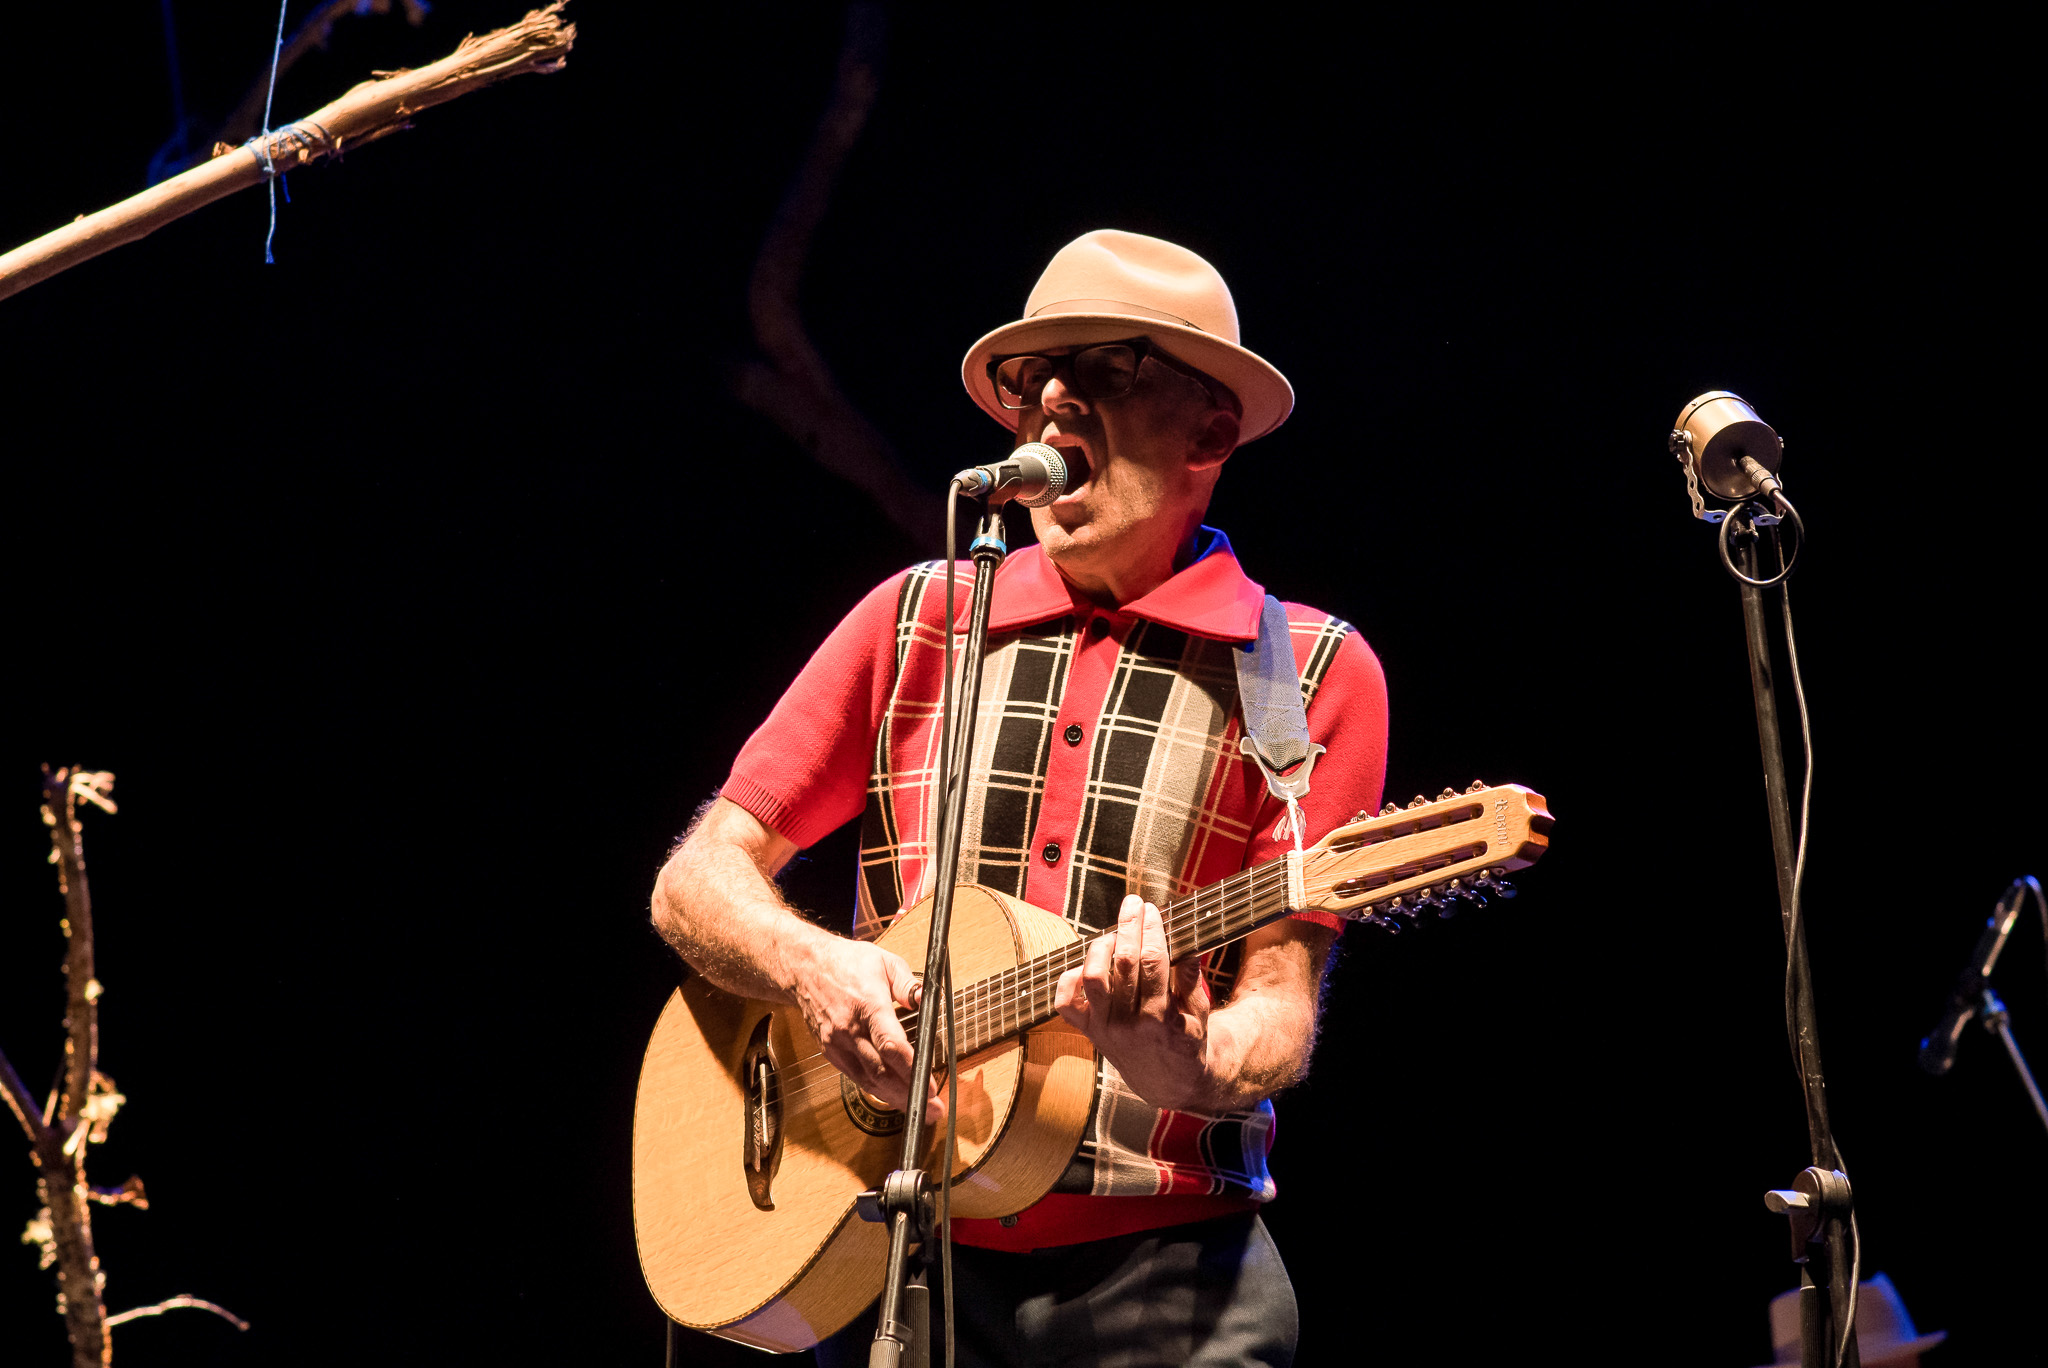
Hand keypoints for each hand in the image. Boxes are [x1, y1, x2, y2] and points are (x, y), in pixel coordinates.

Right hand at [785, 933, 945, 1124]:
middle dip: (910, 1094)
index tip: (931, 1085)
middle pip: (882, 1072)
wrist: (803, 968)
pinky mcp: (830, 1051)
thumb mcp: (885, 962)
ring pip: (868, 1081)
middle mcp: (850, 1029)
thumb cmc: (845, 962)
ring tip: (919, 1109)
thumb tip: (926, 1000)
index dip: (913, 1070)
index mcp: (868, 1005)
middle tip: (933, 1110)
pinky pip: (856, 1077)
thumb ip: (908, 985)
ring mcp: (838, 1043)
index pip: (891, 1046)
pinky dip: (876, 1090)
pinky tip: (893, 1096)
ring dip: (895, 1099)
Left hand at [1054, 894, 1212, 1109]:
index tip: (1153, 909)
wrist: (1167, 1083)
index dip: (1152, 930)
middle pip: (1123, 963)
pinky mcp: (1089, 1032)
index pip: (1153, 962)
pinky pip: (1065, 1003)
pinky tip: (1085, 964)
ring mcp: (1104, 1029)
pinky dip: (1068, 979)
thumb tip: (1186, 946)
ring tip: (1113, 933)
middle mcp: (1128, 1024)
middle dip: (1128, 926)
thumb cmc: (1186, 1040)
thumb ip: (1190, 980)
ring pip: (1092, 978)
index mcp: (1160, 1019)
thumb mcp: (1198, 1013)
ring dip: (1100, 948)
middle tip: (1133, 904)